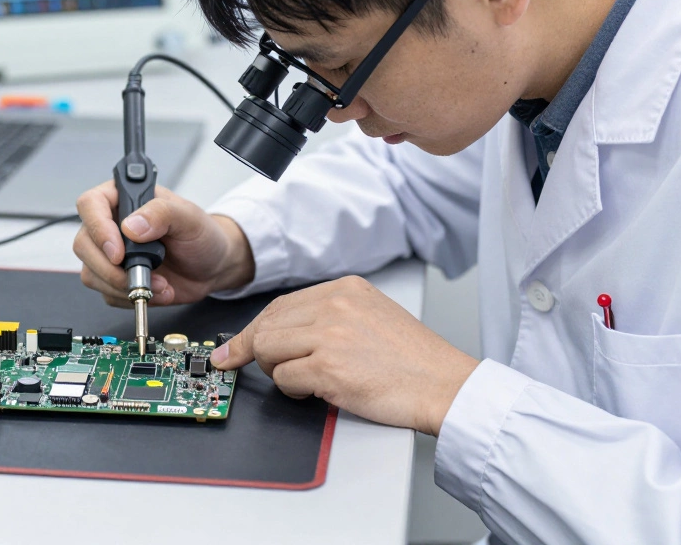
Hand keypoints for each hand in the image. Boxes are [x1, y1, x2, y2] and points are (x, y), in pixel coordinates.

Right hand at [73, 180, 253, 306]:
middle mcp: (111, 224)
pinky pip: (106, 294)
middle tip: (136, 275)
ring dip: (122, 286)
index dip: (98, 228)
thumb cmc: (201, 236)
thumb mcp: (189, 218)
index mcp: (123, 198)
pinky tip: (157, 291)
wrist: (212, 267)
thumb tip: (131, 226)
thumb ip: (162, 214)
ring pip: (91, 273)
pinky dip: (130, 298)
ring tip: (158, 284)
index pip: (91, 204)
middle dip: (109, 267)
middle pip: (84, 244)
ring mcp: (111, 254)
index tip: (118, 252)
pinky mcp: (115, 279)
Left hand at [210, 275, 478, 435]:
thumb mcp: (372, 315)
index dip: (255, 330)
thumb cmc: (414, 361)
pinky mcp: (328, 367)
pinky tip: (316, 391)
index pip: (281, 305)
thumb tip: (283, 332)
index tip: (235, 347)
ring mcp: (330, 334)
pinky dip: (293, 390)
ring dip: (278, 371)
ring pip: (269, 350)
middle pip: (268, 325)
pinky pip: (284, 378)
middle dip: (257, 352)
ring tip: (304, 381)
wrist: (445, 386)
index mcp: (346, 288)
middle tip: (254, 369)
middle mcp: (336, 304)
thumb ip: (330, 316)